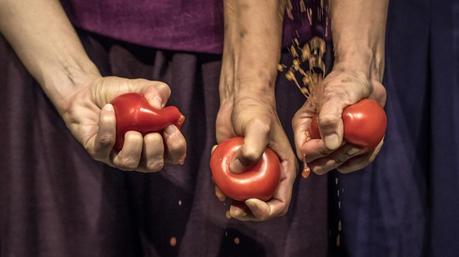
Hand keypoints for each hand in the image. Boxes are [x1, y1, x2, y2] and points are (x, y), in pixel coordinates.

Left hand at [62, 75, 186, 171]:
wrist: (87, 91)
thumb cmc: (119, 93)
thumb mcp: (143, 87)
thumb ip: (158, 91)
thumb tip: (158, 105)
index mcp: (156, 141)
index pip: (174, 156)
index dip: (177, 147)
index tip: (171, 128)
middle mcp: (139, 153)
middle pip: (154, 165)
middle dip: (155, 149)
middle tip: (151, 133)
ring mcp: (117, 155)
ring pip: (129, 163)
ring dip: (134, 147)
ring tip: (131, 131)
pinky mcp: (97, 151)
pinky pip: (105, 147)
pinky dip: (108, 128)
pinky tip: (108, 110)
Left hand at [215, 86, 297, 220]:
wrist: (239, 98)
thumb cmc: (254, 109)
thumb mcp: (257, 126)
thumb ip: (251, 149)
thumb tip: (235, 171)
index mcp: (284, 169)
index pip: (280, 202)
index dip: (266, 211)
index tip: (249, 202)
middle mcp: (270, 174)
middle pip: (261, 206)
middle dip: (246, 213)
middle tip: (231, 210)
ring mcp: (251, 171)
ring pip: (242, 198)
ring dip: (230, 200)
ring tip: (219, 190)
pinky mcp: (235, 165)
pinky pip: (227, 183)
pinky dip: (219, 182)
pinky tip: (214, 168)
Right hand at [292, 66, 385, 174]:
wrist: (364, 79)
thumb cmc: (346, 83)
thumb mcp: (335, 96)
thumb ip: (329, 119)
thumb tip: (330, 146)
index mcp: (303, 126)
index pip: (305, 152)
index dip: (320, 152)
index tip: (338, 140)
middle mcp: (314, 137)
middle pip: (319, 165)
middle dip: (337, 159)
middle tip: (354, 144)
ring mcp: (331, 143)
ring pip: (337, 166)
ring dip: (353, 159)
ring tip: (364, 142)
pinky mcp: (347, 146)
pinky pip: (353, 162)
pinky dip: (364, 157)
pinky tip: (372, 144)